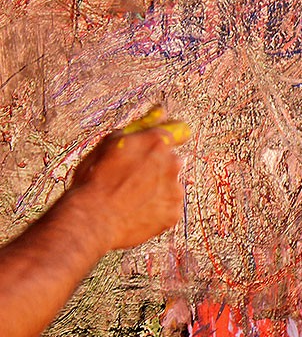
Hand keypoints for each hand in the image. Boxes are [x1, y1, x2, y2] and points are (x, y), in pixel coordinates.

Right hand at [61, 107, 191, 249]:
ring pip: (170, 186)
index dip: (160, 143)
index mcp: (156, 142)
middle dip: (156, 168)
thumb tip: (153, 117)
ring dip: (156, 190)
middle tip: (131, 181)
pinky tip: (134, 213)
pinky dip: (156, 210)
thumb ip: (134, 130)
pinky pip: (168, 208)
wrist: (91, 220)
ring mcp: (175, 188)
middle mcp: (172, 162)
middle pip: (171, 161)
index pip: (172, 134)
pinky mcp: (174, 212)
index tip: (156, 150)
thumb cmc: (93, 182)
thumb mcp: (106, 146)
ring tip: (129, 200)